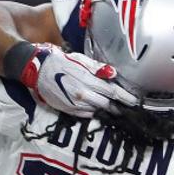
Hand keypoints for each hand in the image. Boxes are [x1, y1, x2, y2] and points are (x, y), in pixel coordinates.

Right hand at [21, 44, 138, 117]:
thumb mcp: (81, 60)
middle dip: (120, 106)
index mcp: (87, 80)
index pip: (112, 92)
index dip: (125, 97)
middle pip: (108, 104)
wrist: (38, 71)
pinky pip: (87, 115)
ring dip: (109, 111)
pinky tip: (100, 110)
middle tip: (128, 107)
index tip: (135, 101)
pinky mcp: (69, 111)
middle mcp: (83, 95)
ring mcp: (76, 105)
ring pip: (99, 111)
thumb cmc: (61, 62)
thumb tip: (113, 74)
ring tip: (117, 109)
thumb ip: (98, 68)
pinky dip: (95, 112)